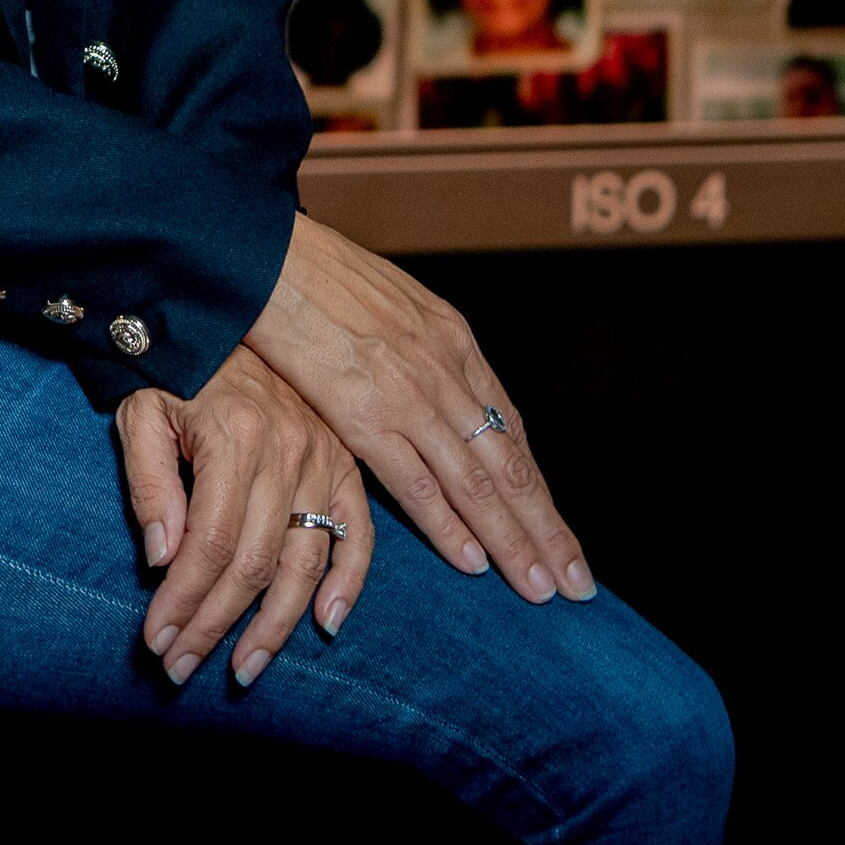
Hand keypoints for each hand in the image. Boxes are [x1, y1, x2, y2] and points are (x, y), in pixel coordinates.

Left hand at [115, 342, 370, 688]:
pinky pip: (360, 534)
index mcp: (234, 437)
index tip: (156, 641)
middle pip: (253, 564)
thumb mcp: (141, 412)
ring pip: (305, 563)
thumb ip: (149, 484)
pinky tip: (327, 626)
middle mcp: (288, 450)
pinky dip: (349, 583)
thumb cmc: (173, 368)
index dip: (182, 601)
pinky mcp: (347, 464)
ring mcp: (325, 459)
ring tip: (244, 668)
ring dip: (275, 626)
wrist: (225, 308)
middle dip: (214, 625)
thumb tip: (163, 560)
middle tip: (182, 667)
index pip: (209, 544)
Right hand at [246, 212, 592, 605]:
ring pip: (477, 484)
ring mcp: (410, 395)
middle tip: (576, 583)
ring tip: (540, 588)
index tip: (557, 531)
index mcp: (454, 340)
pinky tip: (473, 561)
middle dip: (545, 528)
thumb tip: (436, 387)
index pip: (511, 430)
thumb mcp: (393, 300)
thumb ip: (421, 346)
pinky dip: (449, 526)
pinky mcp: (365, 414)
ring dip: (512, 541)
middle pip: (509, 466)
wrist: (268, 256)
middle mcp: (446, 370)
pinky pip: (418, 483)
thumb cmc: (320, 274)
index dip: (536, 488)